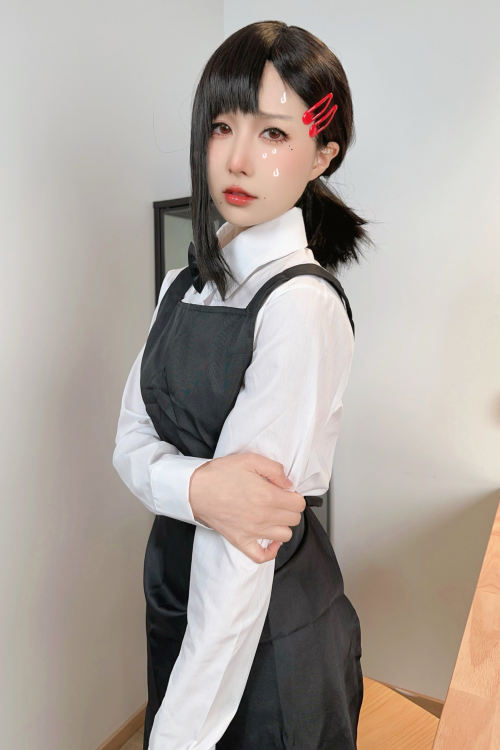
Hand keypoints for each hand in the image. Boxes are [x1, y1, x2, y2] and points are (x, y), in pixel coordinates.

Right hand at [189, 452, 305, 563]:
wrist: (195, 489)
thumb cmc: (220, 474)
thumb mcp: (250, 460)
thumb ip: (275, 469)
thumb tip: (289, 484)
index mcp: (268, 496)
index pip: (298, 504)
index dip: (294, 496)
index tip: (286, 492)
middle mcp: (263, 516)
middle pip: (294, 519)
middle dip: (290, 509)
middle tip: (279, 500)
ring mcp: (253, 531)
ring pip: (285, 536)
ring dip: (283, 525)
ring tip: (273, 515)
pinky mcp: (241, 541)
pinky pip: (262, 556)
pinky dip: (270, 551)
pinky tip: (270, 539)